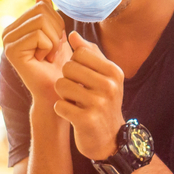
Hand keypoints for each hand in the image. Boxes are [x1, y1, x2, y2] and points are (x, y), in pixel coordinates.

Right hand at [2, 0, 72, 103]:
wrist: (58, 91)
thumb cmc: (61, 65)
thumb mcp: (57, 33)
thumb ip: (48, 12)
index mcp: (17, 25)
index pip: (43, 5)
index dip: (57, 23)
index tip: (53, 43)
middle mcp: (8, 31)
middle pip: (42, 10)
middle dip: (56, 31)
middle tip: (51, 51)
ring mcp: (7, 40)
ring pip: (41, 21)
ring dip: (54, 41)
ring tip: (48, 56)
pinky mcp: (11, 50)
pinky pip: (39, 35)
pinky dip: (49, 49)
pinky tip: (43, 61)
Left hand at [53, 32, 125, 160]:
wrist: (109, 139)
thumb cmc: (103, 102)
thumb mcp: (103, 76)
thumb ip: (89, 54)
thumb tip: (72, 34)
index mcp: (114, 72)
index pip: (80, 52)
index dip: (74, 63)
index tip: (81, 77)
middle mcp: (109, 86)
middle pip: (68, 67)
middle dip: (67, 79)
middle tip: (76, 91)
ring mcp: (98, 104)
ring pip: (61, 85)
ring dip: (63, 95)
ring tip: (75, 102)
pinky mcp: (86, 120)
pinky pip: (59, 105)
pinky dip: (61, 110)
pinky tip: (72, 114)